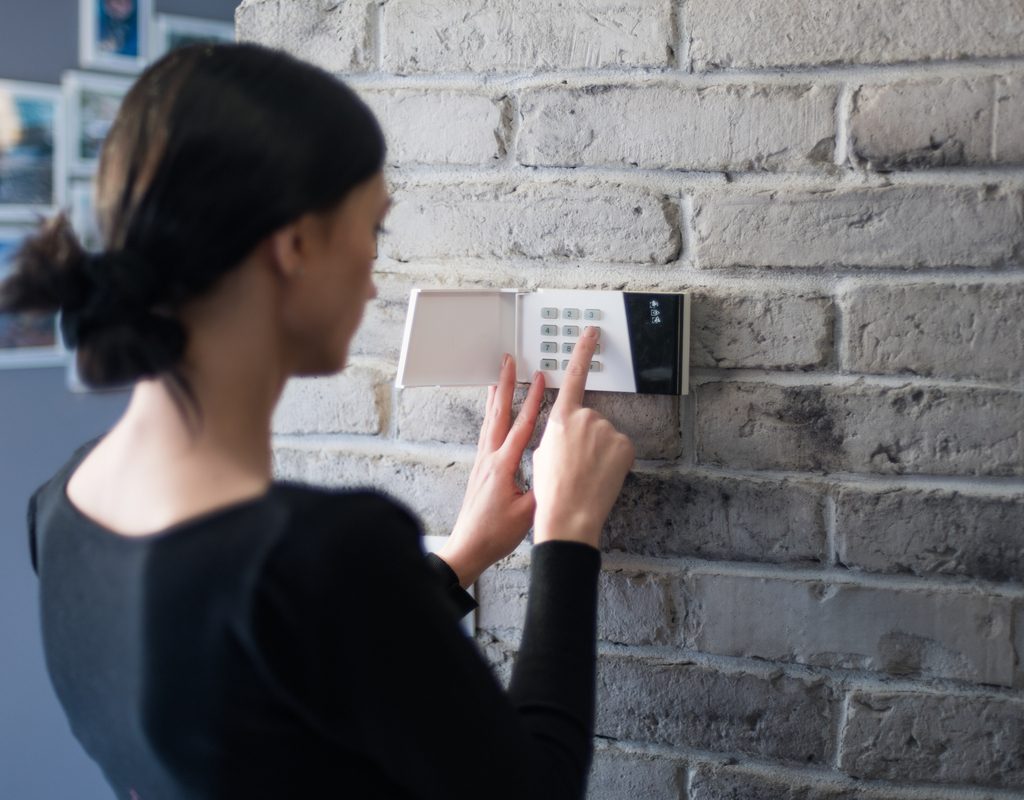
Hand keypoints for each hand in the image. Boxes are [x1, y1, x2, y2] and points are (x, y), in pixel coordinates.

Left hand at [437, 354, 544, 587]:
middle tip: (509, 363)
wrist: (467, 548)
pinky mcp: (480, 470)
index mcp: (502, 466)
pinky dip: (491, 417)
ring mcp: (482, 463)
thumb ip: (543, 489)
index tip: (541, 380)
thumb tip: (557, 468)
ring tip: (498, 379)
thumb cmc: (494, 534)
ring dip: (496, 398)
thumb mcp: (527, 513)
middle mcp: (489, 459)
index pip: (521, 427)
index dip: (533, 401)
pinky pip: (486, 434)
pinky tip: (493, 416)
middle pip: (499, 414)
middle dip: (506, 386)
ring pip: (490, 422)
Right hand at [532, 327, 634, 548]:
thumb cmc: (552, 490)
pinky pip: (620, 449)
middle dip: (587, 439)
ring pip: (607, 437)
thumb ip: (558, 433)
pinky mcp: (625, 445)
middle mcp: (586, 417)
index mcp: (560, 418)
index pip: (575, 376)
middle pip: (591, 420)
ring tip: (587, 474)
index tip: (591, 333)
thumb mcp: (542, 453)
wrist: (570, 515)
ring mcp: (608, 430)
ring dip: (600, 452)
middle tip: (577, 465)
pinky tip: (602, 475)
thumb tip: (570, 433)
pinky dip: (614, 461)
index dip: (582, 351)